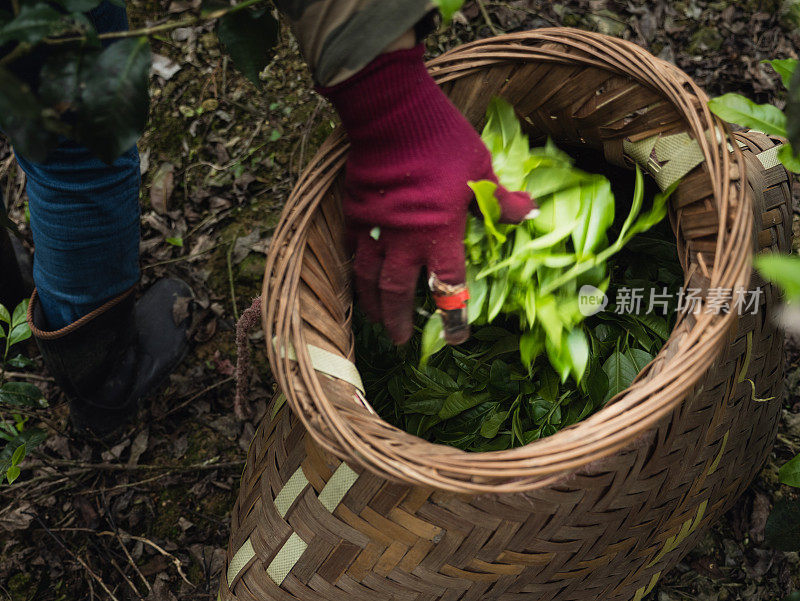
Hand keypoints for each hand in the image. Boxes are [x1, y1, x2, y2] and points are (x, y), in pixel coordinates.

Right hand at [319, 45, 536, 343]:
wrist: (392, 114)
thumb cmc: (441, 140)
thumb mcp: (480, 167)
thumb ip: (501, 199)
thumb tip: (530, 211)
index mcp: (440, 233)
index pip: (447, 286)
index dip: (452, 317)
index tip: (456, 338)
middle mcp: (405, 240)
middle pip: (398, 291)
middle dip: (398, 320)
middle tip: (400, 340)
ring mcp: (375, 228)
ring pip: (368, 277)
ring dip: (373, 303)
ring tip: (376, 321)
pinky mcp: (355, 211)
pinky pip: (351, 248)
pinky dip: (354, 266)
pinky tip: (356, 276)